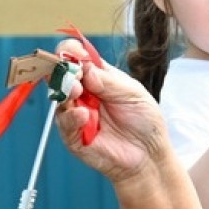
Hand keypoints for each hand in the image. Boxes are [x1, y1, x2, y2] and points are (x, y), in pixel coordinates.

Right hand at [52, 39, 171, 183]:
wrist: (149, 155)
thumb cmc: (145, 122)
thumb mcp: (133, 94)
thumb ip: (109, 81)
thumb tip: (85, 67)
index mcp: (98, 77)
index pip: (76, 58)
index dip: (71, 52)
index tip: (73, 53)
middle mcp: (83, 93)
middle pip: (61, 75)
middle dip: (64, 71)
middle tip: (74, 74)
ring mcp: (76, 113)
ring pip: (59, 98)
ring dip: (66, 91)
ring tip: (77, 91)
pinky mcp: (73, 136)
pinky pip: (64, 123)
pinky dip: (71, 117)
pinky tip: (82, 114)